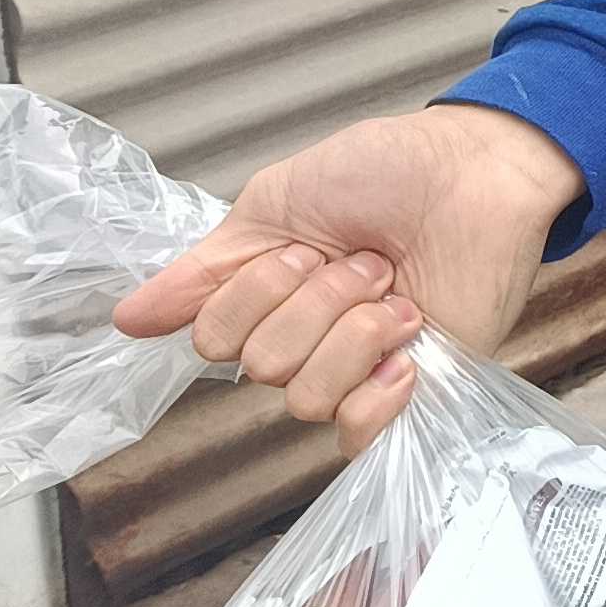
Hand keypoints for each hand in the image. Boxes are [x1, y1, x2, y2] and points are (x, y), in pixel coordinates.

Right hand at [110, 105, 585, 453]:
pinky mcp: (410, 395)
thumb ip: (205, 270)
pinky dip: (376, 393)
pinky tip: (408, 351)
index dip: (252, 293)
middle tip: (366, 259)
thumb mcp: (277, 202)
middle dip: (314, 299)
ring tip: (395, 289)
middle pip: (259, 364)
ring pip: (303, 395)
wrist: (478, 171)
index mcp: (266, 298)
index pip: (211, 337)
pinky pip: (355, 435)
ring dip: (354, 329)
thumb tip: (127, 319)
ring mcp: (358, 371)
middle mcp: (304, 341)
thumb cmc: (387, 171)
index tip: (299, 248)